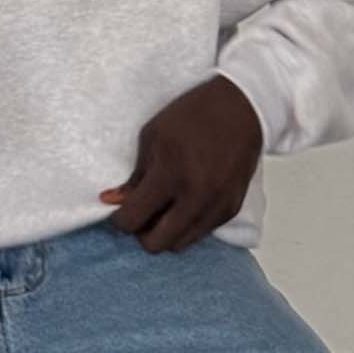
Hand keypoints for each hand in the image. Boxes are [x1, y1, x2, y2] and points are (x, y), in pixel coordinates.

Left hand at [99, 75, 263, 253]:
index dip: (120, 219)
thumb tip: (112, 201)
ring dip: (165, 232)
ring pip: (180, 244)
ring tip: (162, 209)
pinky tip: (184, 203)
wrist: (242, 108)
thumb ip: (135, 176)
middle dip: (142, 232)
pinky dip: (187, 225)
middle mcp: (195, 196)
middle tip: (141, 213)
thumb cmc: (194, 115)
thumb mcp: (153, 136)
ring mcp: (216, 206)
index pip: (134, 218)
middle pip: (156, 243)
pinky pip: (200, 233)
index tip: (119, 210)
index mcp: (171, 173)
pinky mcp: (231, 209)